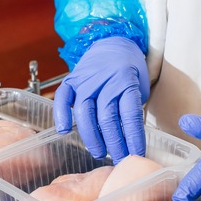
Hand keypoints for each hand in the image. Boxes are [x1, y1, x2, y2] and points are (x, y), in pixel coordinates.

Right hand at [54, 36, 149, 162]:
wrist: (114, 42)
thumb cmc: (129, 70)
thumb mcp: (139, 87)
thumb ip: (132, 109)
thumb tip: (130, 141)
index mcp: (126, 82)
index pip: (130, 115)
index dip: (133, 138)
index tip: (136, 154)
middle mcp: (105, 81)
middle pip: (107, 118)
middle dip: (115, 143)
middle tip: (119, 158)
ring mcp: (86, 80)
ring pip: (86, 113)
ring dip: (92, 137)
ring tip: (100, 152)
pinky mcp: (72, 80)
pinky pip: (63, 98)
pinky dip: (61, 114)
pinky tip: (64, 130)